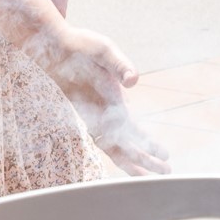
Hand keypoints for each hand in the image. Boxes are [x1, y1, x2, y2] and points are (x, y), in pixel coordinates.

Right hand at [32, 25, 170, 176]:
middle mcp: (99, 114)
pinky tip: (135, 147)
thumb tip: (134, 81)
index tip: (163, 156)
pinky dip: (122, 147)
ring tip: (152, 171)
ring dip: (133, 159)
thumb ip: (119, 65)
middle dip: (144, 161)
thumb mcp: (102, 50)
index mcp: (105, 102)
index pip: (127, 132)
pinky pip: (109, 136)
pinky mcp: (93, 111)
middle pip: (121, 147)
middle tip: (166, 172)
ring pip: (114, 146)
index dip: (145, 146)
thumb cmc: (80, 47)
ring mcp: (94, 114)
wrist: (53, 47)